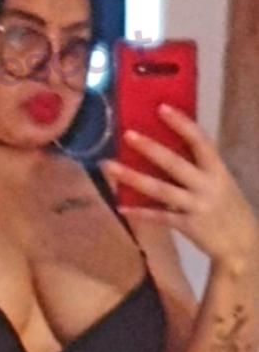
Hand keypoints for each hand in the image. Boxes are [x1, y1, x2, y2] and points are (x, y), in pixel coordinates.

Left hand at [99, 105, 258, 267]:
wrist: (241, 243)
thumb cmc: (228, 207)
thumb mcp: (221, 182)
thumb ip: (199, 168)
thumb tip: (167, 149)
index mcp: (217, 170)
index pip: (199, 141)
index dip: (181, 123)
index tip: (161, 108)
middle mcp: (207, 186)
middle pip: (174, 163)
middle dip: (150, 148)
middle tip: (127, 134)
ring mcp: (196, 206)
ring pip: (160, 189)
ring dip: (133, 177)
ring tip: (110, 166)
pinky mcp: (187, 226)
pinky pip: (160, 216)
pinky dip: (140, 212)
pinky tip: (122, 206)